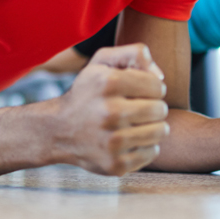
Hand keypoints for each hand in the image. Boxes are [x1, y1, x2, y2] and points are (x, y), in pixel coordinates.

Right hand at [52, 44, 169, 175]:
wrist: (58, 130)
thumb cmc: (87, 93)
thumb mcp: (102, 62)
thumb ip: (134, 54)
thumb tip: (160, 76)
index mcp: (108, 83)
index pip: (157, 85)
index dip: (152, 87)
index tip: (140, 91)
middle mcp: (109, 113)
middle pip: (160, 109)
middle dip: (154, 107)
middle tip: (138, 108)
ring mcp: (112, 142)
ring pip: (160, 132)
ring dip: (153, 127)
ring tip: (137, 123)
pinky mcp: (115, 164)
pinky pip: (152, 153)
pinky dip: (145, 146)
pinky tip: (129, 139)